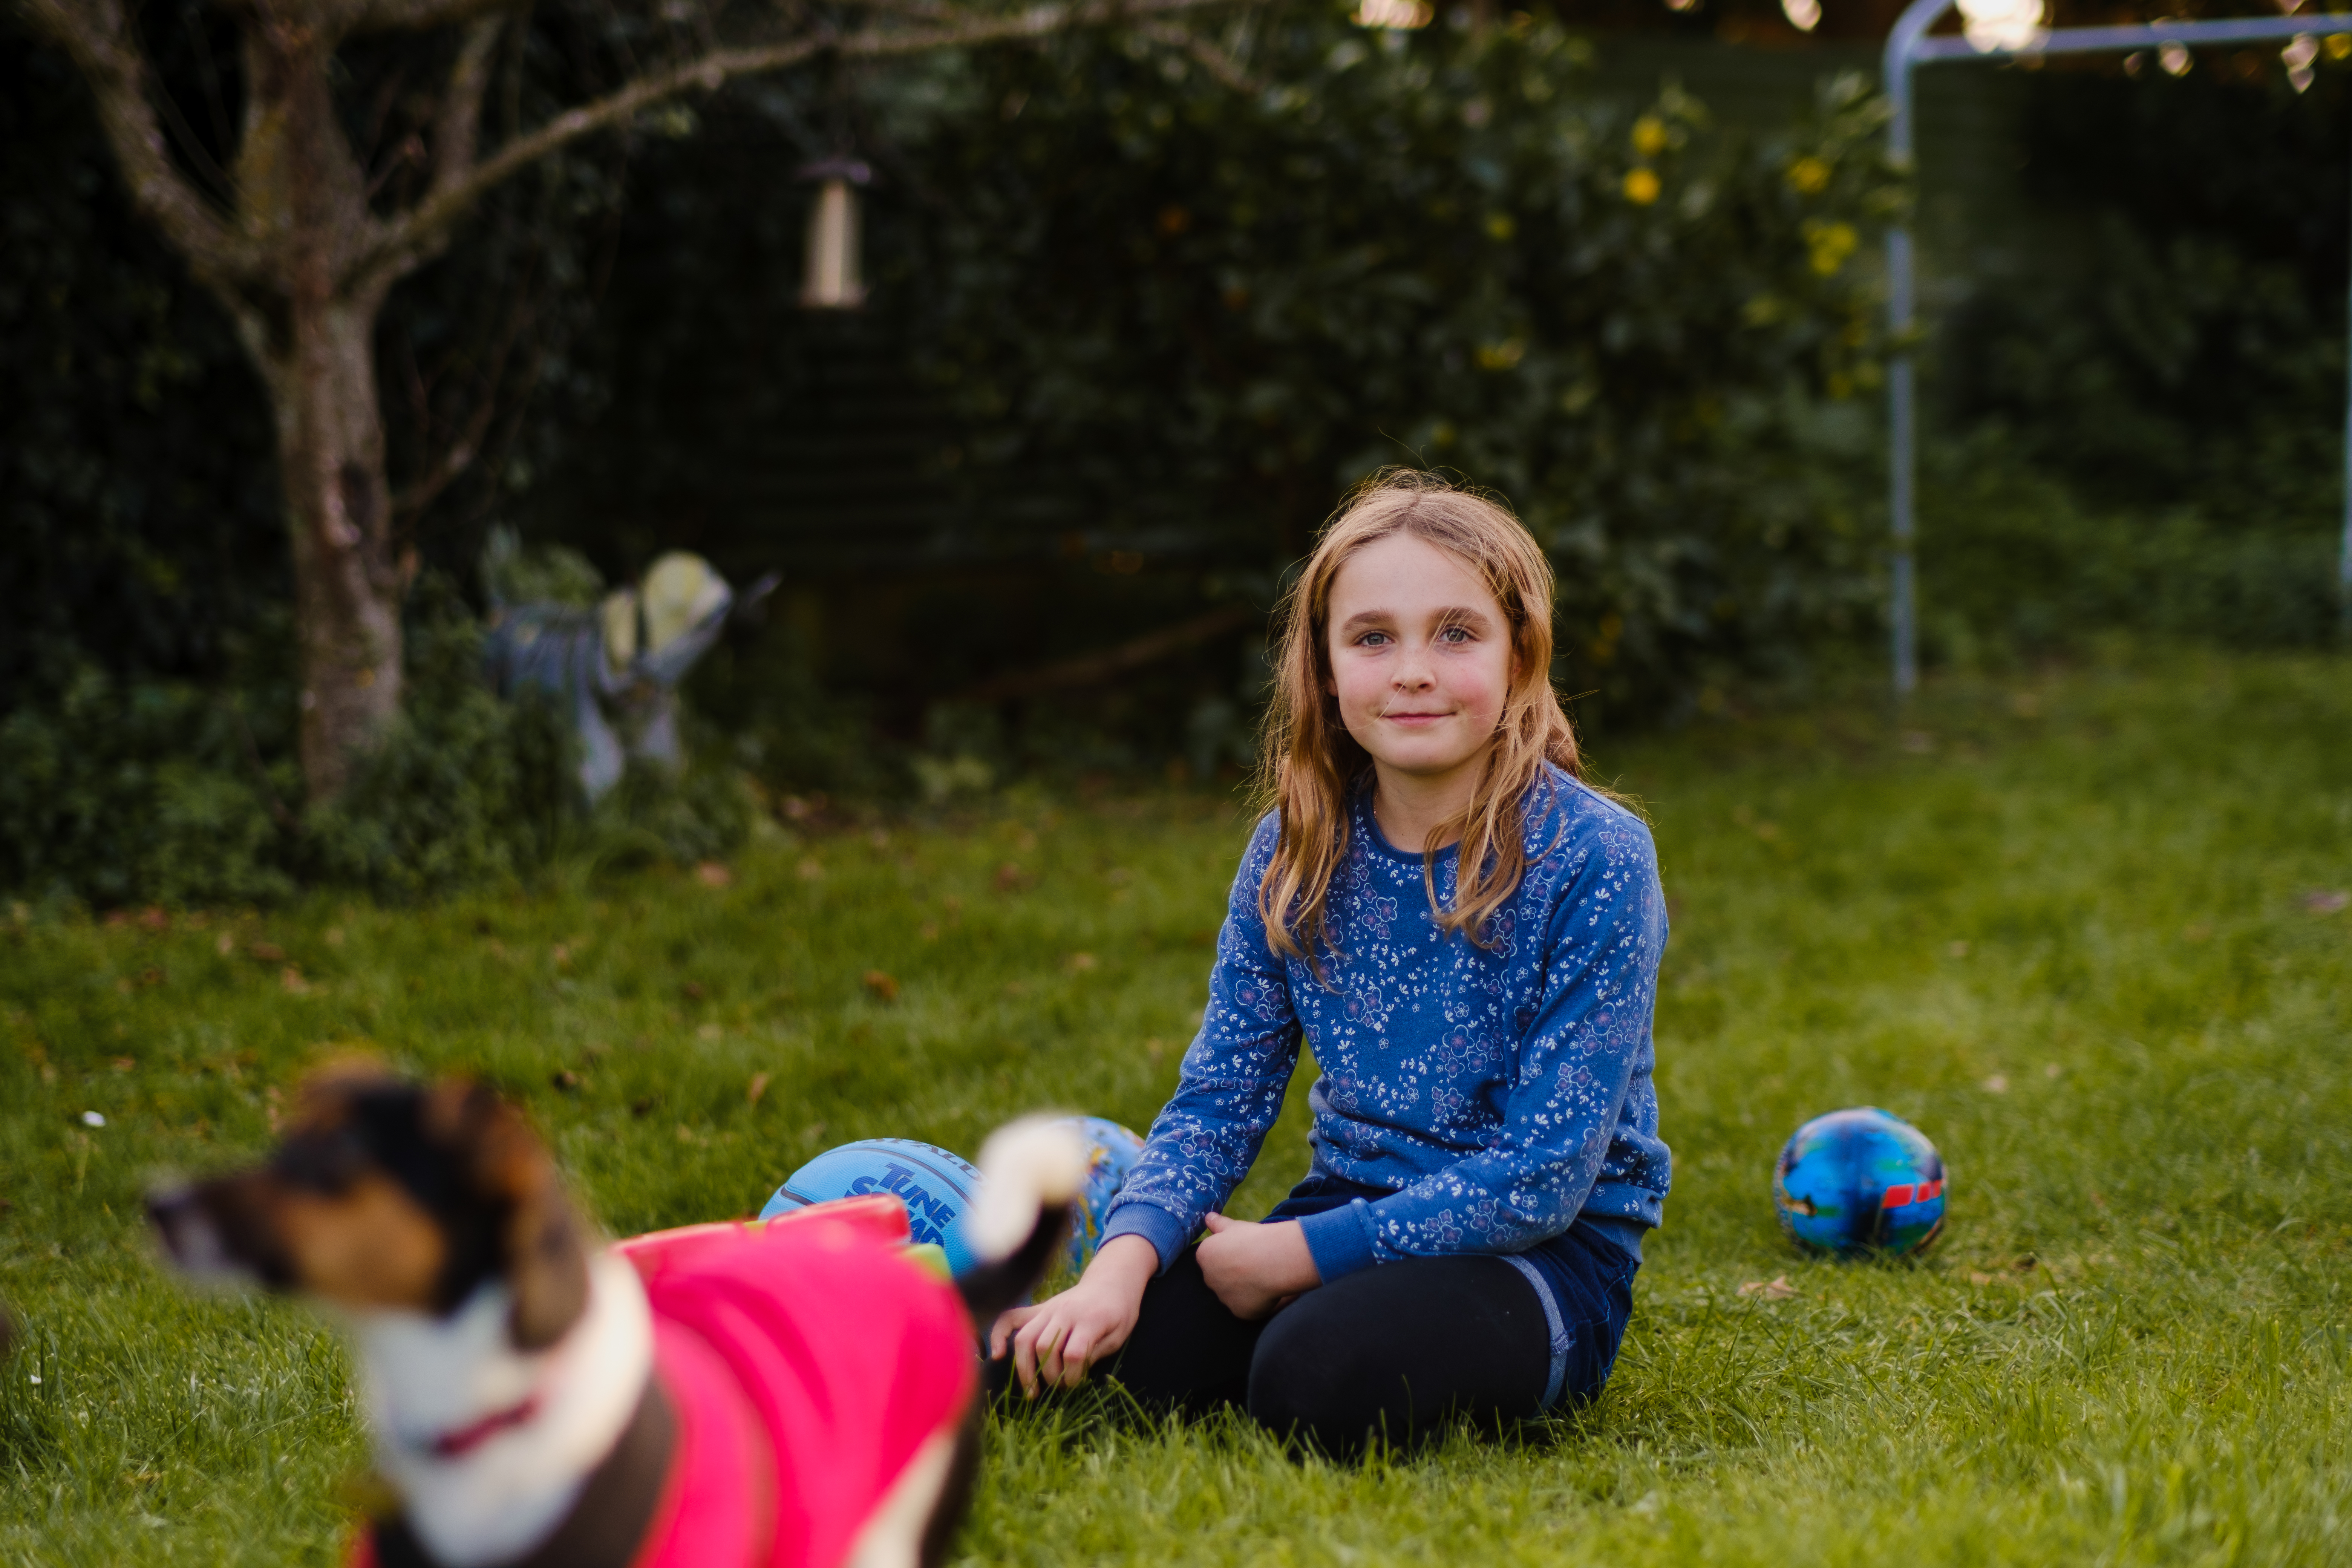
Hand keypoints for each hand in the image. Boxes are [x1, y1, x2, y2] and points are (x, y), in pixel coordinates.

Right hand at [989, 1233, 1157, 1395]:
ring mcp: (1048, 1309)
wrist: (1112, 1281)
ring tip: (1032, 1390)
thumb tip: (1072, 1372)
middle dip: (1050, 1375)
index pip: (1073, 1353)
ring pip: (1025, 1338)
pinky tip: (997, 1355)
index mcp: (1090, 1319)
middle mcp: (1064, 1312)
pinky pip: (1010, 1318)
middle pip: (1045, 1348)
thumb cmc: (1120, 1311)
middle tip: (1060, 1387)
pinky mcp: (1038, 1308)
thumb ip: (1097, 1353)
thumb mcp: (1119, 1335)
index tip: (1077, 1383)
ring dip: (1025, 1368)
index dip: (1073, 1375)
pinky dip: (998, 1335)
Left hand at [1195, 1212, 1319, 1319]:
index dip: (1231, 1253)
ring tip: (1265, 1275)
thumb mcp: (1234, 1226)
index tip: (1246, 1249)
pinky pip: (1247, 1307)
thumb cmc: (1254, 1239)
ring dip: (1245, 1287)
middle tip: (1256, 1263)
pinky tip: (1269, 1289)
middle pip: (1221, 1276)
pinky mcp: (1238, 1312)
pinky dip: (1257, 1301)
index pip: (1213, 1257)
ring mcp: (1223, 1297)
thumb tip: (1208, 1217)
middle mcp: (1209, 1279)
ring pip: (1233, 1293)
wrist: (1272, 1260)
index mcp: (1205, 1256)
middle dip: (1236, 1272)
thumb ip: (1218, 1224)